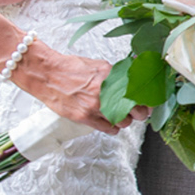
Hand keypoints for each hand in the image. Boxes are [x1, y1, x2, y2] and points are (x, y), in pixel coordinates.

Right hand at [8, 43, 144, 134]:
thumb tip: (133, 78)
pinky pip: (109, 129)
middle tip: (140, 112)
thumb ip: (116, 74)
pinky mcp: (84, 117)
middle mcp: (105, 93)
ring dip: (126, 120)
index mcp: (111, 77)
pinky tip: (112, 123)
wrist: (46, 74)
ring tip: (122, 115)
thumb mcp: (99, 65)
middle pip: (136, 111)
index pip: (139, 93)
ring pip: (124, 122)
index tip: (149, 102)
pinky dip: (114, 128)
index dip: (147, 100)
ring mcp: (95, 106)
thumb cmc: (70, 68)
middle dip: (141, 113)